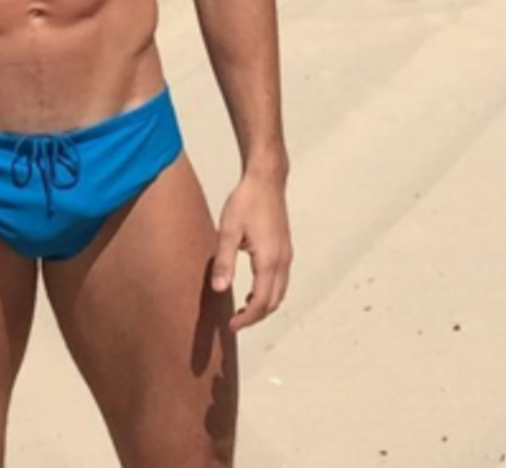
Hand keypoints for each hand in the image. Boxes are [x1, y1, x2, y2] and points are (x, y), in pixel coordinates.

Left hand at [211, 174, 292, 331]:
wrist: (266, 180)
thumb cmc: (246, 201)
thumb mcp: (228, 231)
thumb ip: (223, 261)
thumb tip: (219, 289)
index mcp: (268, 260)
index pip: (260, 302)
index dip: (247, 319)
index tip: (231, 326)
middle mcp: (282, 261)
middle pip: (274, 302)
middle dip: (256, 317)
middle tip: (236, 322)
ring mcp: (286, 255)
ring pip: (280, 293)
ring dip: (263, 306)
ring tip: (243, 310)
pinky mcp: (285, 249)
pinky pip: (281, 281)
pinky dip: (269, 293)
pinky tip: (252, 290)